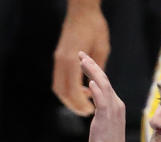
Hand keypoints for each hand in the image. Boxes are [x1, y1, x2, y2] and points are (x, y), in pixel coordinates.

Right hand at [52, 0, 109, 115]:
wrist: (81, 10)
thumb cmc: (95, 26)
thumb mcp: (102, 48)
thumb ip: (98, 69)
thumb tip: (97, 86)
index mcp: (72, 60)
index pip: (73, 89)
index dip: (81, 103)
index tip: (90, 110)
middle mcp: (62, 61)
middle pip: (62, 92)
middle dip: (73, 105)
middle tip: (86, 112)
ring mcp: (58, 59)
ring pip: (58, 88)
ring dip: (69, 98)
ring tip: (83, 104)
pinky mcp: (58, 58)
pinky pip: (59, 80)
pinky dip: (67, 89)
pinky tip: (80, 90)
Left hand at [79, 51, 128, 141]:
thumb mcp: (102, 127)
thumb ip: (99, 115)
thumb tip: (93, 110)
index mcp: (115, 106)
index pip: (104, 84)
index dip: (94, 71)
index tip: (84, 61)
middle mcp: (116, 106)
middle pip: (103, 80)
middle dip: (91, 66)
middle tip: (80, 54)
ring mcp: (112, 112)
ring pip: (103, 86)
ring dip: (92, 72)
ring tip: (82, 61)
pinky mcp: (106, 121)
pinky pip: (102, 102)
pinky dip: (97, 91)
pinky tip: (90, 82)